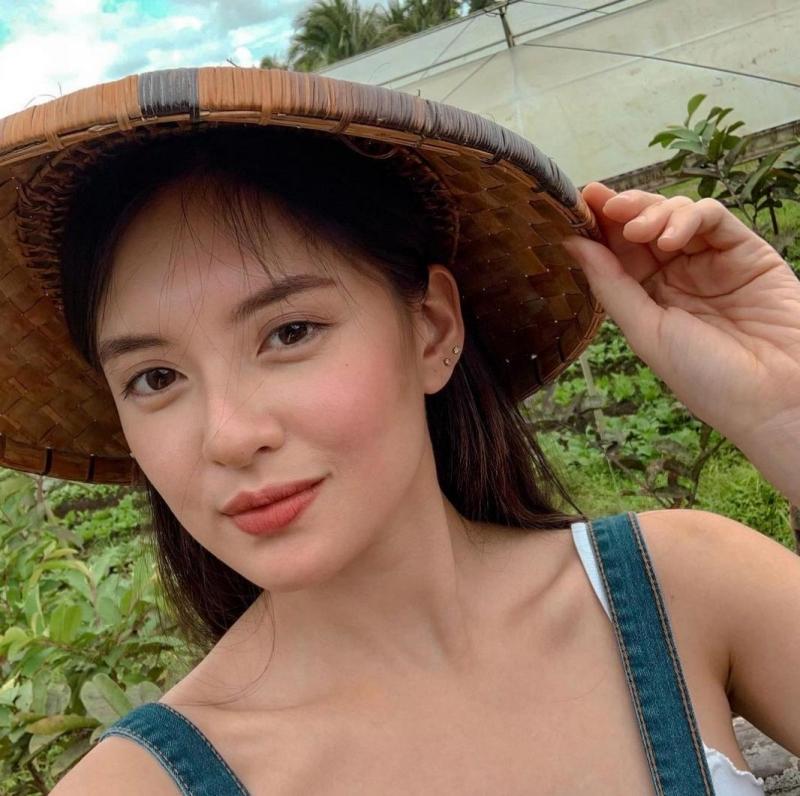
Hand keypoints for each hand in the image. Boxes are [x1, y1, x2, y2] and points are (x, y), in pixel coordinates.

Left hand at [562, 182, 799, 503]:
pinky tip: (671, 237)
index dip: (598, 226)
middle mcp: (678, 276)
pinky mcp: (746, 250)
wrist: (773, 397)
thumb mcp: (646, 331)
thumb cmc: (705, 376)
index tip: (578, 203)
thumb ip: (610, 284)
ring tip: (640, 230)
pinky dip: (689, 217)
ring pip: (676, 215)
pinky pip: (714, 218)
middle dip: (621, 210)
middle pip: (643, 226)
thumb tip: (571, 243)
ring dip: (653, 212)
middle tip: (604, 204)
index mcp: (648, 298)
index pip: (617, 252)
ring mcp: (712, 261)